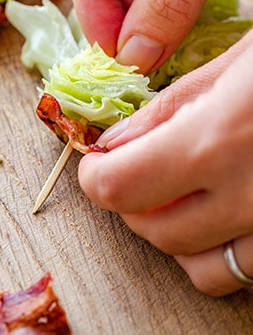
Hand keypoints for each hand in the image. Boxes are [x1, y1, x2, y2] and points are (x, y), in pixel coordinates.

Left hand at [78, 32, 252, 294]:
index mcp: (221, 137)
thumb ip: (170, 108)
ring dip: (175, 233)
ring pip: (198, 267)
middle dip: (131, 201)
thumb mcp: (238, 62)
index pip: (118, 187)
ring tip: (185, 190)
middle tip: (139, 166)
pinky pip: (246, 271)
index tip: (99, 158)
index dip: (97, 174)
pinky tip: (230, 208)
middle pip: (152, 231)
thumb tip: (112, 143)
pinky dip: (223, 250)